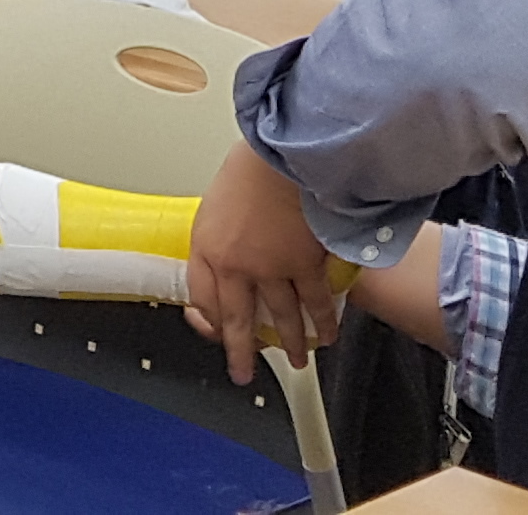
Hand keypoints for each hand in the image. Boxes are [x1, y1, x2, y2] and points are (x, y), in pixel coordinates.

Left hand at [183, 144, 344, 385]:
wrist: (284, 154)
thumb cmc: (252, 165)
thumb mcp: (217, 201)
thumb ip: (220, 233)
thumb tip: (228, 252)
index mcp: (206, 246)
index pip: (200, 295)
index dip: (208, 317)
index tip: (214, 327)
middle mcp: (234, 265)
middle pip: (236, 319)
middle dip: (241, 351)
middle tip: (243, 372)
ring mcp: (270, 270)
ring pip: (280, 319)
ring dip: (291, 343)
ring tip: (297, 360)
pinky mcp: (303, 267)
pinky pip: (313, 304)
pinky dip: (323, 323)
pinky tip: (327, 336)